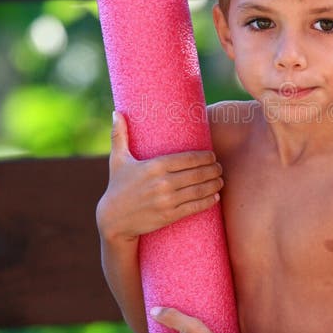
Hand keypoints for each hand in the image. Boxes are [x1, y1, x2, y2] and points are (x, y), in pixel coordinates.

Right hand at [96, 112, 223, 242]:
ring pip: (199, 190)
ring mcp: (166, 200)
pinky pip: (194, 207)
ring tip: (220, 180)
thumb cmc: (117, 186)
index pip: (188, 158)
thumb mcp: (117, 160)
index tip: (212, 156)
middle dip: (213, 170)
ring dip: (214, 184)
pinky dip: (208, 202)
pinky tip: (215, 197)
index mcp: (154, 165)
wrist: (113, 220)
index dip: (205, 157)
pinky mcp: (169, 216)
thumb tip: (115, 112)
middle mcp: (162, 182)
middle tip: (219, 167)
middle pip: (197, 173)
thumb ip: (118, 135)